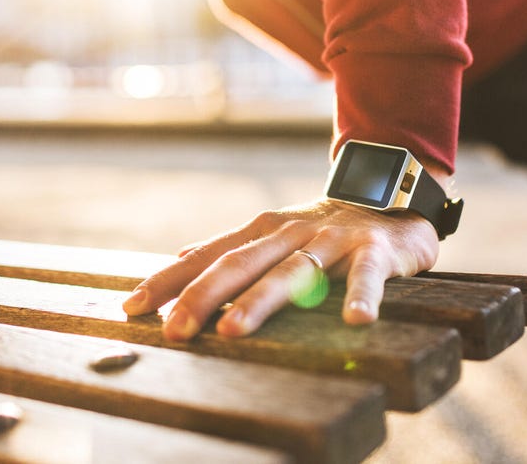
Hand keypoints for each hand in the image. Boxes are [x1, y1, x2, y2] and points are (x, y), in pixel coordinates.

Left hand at [121, 199, 440, 340]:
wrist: (394, 197)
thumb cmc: (325, 230)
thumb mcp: (274, 234)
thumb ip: (231, 249)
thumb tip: (177, 259)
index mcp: (262, 231)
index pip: (208, 255)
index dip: (169, 281)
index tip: (132, 306)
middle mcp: (291, 232)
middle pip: (240, 264)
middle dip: (202, 296)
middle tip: (172, 330)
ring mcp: (332, 240)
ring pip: (293, 272)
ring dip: (261, 301)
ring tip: (233, 330)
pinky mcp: (375, 250)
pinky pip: (368, 275)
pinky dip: (362, 296)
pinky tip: (355, 321)